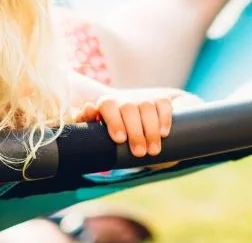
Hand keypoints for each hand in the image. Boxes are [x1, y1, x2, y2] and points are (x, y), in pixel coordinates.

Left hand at [71, 88, 200, 158]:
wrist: (138, 120)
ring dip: (150, 130)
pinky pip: (163, 103)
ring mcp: (143, 98)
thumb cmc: (113, 131)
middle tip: (139, 153)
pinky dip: (164, 118)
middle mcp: (125, 99)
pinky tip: (163, 133)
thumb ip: (87, 123)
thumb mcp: (99, 131)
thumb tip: (88, 109)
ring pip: (146, 107)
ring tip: (153, 151)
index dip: (114, 120)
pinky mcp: (160, 99)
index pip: (107, 105)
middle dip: (135, 132)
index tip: (119, 139)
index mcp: (107, 105)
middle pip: (129, 108)